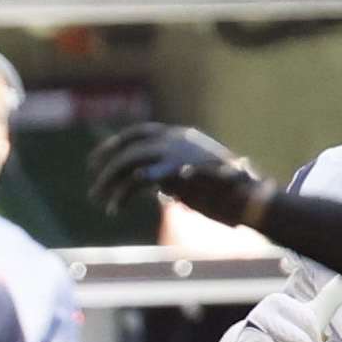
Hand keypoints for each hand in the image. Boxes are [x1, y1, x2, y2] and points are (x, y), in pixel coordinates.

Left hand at [88, 123, 264, 226]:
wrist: (249, 198)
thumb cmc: (226, 194)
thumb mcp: (195, 178)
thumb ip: (173, 176)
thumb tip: (156, 185)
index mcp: (181, 137)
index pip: (141, 133)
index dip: (118, 144)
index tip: (100, 157)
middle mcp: (175, 139)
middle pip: (130, 146)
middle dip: (107, 162)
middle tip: (92, 180)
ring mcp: (174, 154)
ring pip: (129, 163)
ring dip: (110, 182)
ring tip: (99, 200)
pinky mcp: (173, 173)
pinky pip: (137, 182)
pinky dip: (123, 195)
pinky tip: (115, 208)